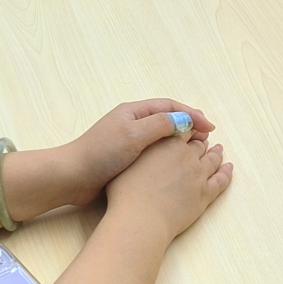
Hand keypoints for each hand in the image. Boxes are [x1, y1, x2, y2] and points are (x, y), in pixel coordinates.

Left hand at [54, 100, 216, 208]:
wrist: (73, 177)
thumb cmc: (102, 153)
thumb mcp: (133, 135)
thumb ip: (159, 125)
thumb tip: (184, 120)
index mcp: (133, 112)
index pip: (169, 107)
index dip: (191, 114)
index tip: (209, 127)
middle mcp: (132, 122)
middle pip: (166, 118)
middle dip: (189, 124)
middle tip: (207, 137)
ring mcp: (128, 140)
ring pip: (161, 135)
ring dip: (180, 139)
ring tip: (197, 149)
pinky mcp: (126, 158)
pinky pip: (154, 150)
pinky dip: (169, 152)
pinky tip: (176, 163)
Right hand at [103, 116, 231, 246]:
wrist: (141, 217)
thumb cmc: (127, 191)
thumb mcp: (130, 160)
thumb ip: (142, 149)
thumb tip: (143, 145)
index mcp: (167, 143)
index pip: (182, 130)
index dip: (186, 129)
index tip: (189, 129)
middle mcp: (186, 155)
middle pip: (198, 144)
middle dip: (201, 141)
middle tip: (204, 140)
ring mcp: (198, 174)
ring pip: (212, 159)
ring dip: (216, 153)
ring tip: (219, 150)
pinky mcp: (205, 194)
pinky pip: (221, 180)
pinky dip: (226, 173)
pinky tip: (228, 168)